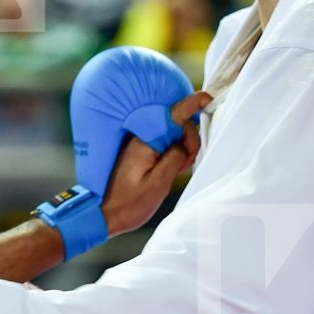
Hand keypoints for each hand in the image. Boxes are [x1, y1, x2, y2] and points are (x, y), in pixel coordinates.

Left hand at [102, 90, 209, 235]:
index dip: (192, 104)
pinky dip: (175, 154)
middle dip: (190, 141)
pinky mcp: (143, 152)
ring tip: (177, 170)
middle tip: (186, 165)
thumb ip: (174, 158)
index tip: (208, 99)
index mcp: (146, 142)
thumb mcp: (158, 184)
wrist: (106, 215)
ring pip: (174, 136)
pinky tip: (173, 170)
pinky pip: (166, 145)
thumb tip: (184, 144)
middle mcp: (143, 138)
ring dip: (183, 150)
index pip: (173, 115)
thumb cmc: (129, 204)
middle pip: (178, 126)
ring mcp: (142, 144)